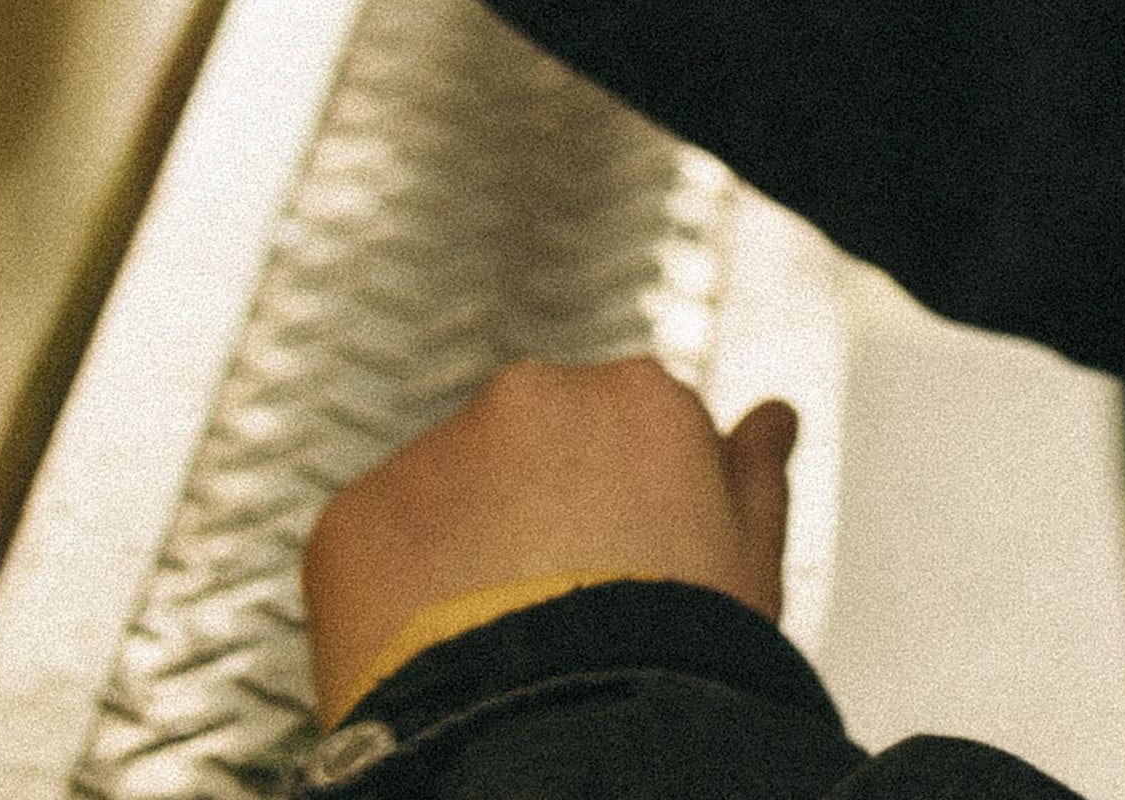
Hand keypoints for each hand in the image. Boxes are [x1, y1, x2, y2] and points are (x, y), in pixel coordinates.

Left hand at [302, 360, 797, 721]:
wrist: (568, 728)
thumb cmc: (679, 654)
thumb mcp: (750, 562)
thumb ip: (754, 472)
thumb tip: (773, 417)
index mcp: (639, 396)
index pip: (623, 438)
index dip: (623, 518)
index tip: (625, 580)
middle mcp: (531, 397)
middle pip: (527, 456)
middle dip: (534, 519)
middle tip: (557, 617)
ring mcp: (433, 454)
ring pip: (445, 500)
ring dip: (460, 554)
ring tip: (495, 650)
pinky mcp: (352, 517)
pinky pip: (375, 551)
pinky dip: (393, 599)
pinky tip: (436, 661)